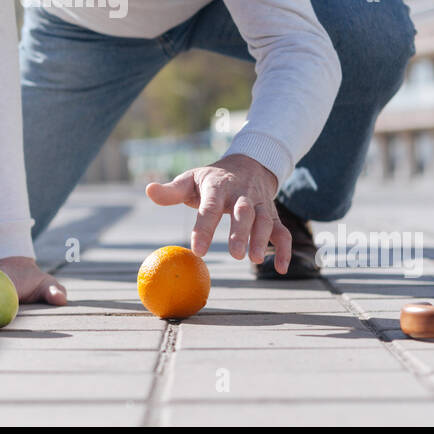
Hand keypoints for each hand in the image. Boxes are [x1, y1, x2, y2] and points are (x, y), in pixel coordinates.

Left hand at [145, 154, 291, 273]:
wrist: (248, 164)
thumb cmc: (212, 179)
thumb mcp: (191, 179)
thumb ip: (171, 191)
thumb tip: (149, 190)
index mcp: (217, 187)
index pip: (210, 207)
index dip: (204, 228)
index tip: (197, 249)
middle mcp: (241, 195)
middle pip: (243, 212)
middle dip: (241, 233)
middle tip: (235, 255)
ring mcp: (260, 205)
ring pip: (265, 220)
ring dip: (262, 239)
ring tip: (256, 260)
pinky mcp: (273, 215)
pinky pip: (282, 231)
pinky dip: (285, 249)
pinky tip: (281, 268)